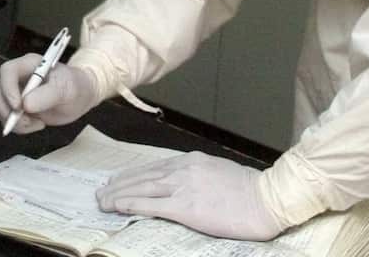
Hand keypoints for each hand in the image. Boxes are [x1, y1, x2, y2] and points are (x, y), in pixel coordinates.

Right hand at [0, 53, 101, 133]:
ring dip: (15, 122)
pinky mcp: (18, 108)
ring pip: (0, 107)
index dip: (8, 88)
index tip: (19, 106)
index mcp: (29, 65)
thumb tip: (26, 104)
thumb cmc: (76, 86)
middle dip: (7, 109)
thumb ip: (48, 95)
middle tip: (26, 120)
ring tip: (38, 124)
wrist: (82, 96)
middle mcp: (19, 77)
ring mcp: (17, 93)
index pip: (8, 71)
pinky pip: (8, 119)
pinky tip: (37, 124)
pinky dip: (19, 127)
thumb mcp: (67, 89)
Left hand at [95, 152, 281, 241]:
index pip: (154, 167)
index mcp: (191, 160)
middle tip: (101, 191)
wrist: (267, 198)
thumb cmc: (249, 189)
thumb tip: (183, 184)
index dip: (133, 175)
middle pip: (142, 177)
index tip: (118, 179)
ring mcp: (183, 187)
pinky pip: (151, 205)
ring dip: (118, 195)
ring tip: (102, 200)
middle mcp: (183, 169)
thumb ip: (198, 175)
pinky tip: (118, 207)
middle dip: (119, 184)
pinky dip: (131, 205)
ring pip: (141, 189)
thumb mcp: (219, 172)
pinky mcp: (186, 207)